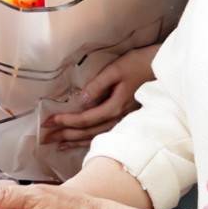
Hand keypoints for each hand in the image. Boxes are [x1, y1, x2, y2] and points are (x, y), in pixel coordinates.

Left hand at [42, 45, 156, 145]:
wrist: (164, 67)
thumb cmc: (140, 64)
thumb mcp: (116, 69)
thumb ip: (98, 85)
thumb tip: (80, 100)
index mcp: (115, 106)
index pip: (84, 119)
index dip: (65, 121)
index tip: (48, 122)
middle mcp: (118, 118)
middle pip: (87, 132)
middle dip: (64, 135)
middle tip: (44, 138)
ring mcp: (123, 120)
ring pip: (95, 136)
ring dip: (75, 141)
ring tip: (57, 145)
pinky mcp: (126, 118)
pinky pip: (104, 134)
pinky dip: (90, 140)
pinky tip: (82, 141)